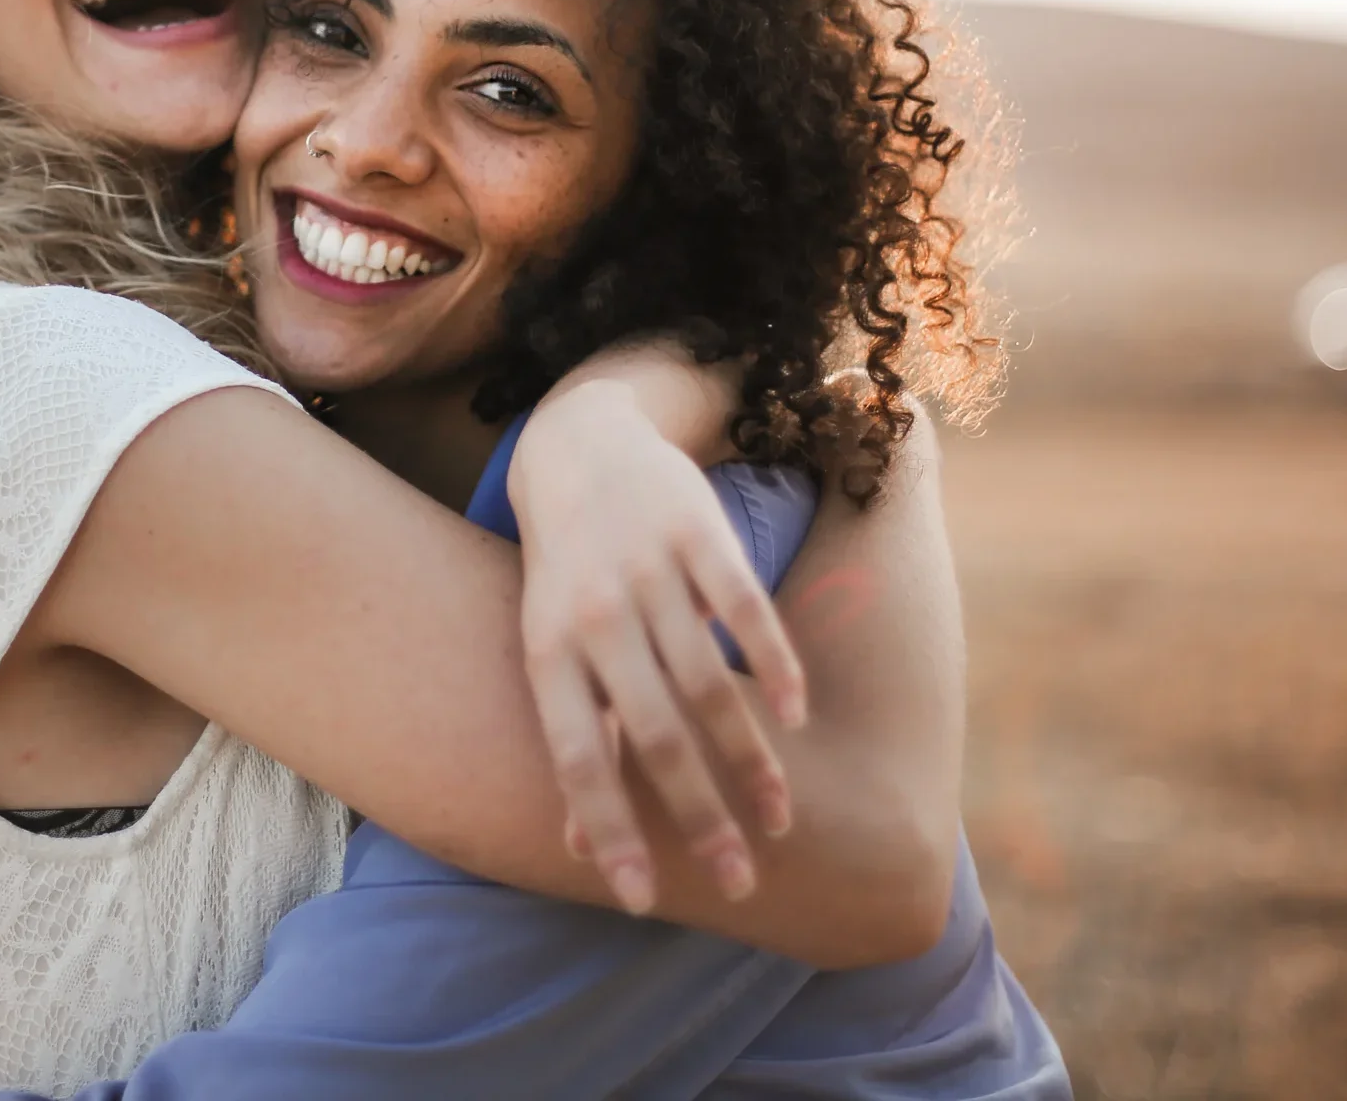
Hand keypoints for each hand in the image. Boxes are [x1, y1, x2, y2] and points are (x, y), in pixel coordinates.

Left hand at [508, 375, 809, 913]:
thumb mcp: (551, 649)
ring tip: (780, 818)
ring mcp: (648, 571)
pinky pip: (744, 610)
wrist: (578, 446)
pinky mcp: (697, 534)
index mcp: (548, 653)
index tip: (644, 900)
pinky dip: (775, 666)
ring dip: (748, 759)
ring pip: (707, 683)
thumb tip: (579, 850)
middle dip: (699, 817)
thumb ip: (578, 740)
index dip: (608, 829)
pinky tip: (799, 717)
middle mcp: (595, 616)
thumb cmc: (565, 574)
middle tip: (739, 882)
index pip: (576, 757)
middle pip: (652, 734)